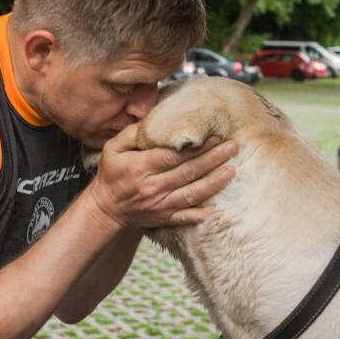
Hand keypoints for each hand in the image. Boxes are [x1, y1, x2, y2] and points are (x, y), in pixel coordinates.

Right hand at [86, 124, 237, 228]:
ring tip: (232, 170)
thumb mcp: (113, 147)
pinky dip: (200, 214)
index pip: (174, 155)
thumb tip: (157, 120)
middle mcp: (152, 187)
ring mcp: (159, 205)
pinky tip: (216, 207)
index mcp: (140, 167)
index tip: (215, 136)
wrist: (106, 207)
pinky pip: (185, 218)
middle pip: (188, 172)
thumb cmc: (112, 173)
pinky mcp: (164, 218)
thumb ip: (133, 133)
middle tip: (233, 146)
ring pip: (192, 194)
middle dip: (214, 158)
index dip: (197, 147)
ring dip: (214, 182)